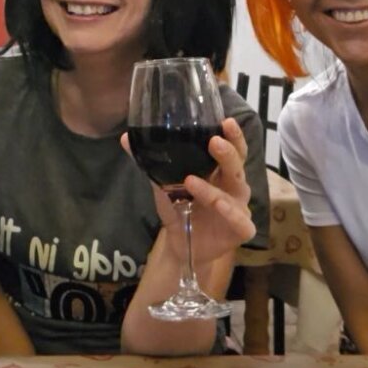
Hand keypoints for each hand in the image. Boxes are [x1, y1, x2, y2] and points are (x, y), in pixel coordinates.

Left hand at [123, 117, 255, 264]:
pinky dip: (229, 212)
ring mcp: (239, 207)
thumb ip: (150, 163)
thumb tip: (126, 138)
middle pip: (237, 165)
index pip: (232, 149)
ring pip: (234, 192)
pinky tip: (218, 205)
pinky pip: (240, 221)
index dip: (232, 135)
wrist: (181, 246)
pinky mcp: (241, 229)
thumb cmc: (179, 209)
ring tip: (190, 180)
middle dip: (228, 152)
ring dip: (213, 187)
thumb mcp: (162, 185)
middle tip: (214, 141)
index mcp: (220, 171)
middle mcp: (233, 186)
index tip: (226, 121)